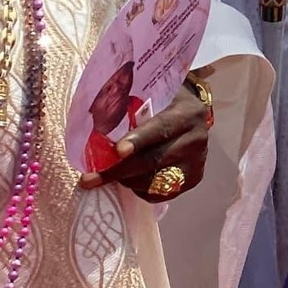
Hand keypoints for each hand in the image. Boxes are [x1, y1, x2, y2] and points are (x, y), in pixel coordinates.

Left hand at [78, 83, 210, 200]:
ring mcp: (197, 162)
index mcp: (187, 114)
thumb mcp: (156, 94)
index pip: (161, 129)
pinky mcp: (194, 178)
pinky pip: (161, 193)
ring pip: (156, 181)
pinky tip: (130, 179)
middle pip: (155, 160)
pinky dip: (140, 189)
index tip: (118, 151)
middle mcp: (196, 139)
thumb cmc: (166, 101)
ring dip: (127, 180)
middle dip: (119, 171)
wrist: (193, 114)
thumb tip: (97, 120)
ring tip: (110, 174)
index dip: (139, 140)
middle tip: (90, 179)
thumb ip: (134, 106)